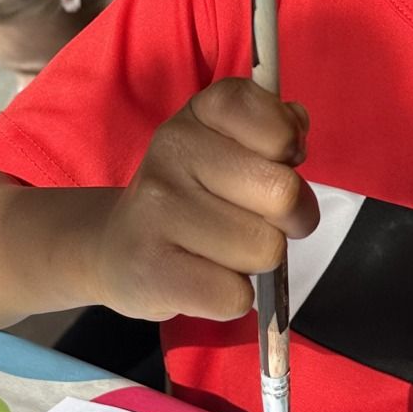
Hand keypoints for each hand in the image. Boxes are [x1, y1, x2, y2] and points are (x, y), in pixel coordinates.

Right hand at [94, 79, 318, 322]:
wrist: (115, 250)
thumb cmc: (190, 200)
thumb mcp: (226, 148)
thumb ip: (273, 132)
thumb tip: (297, 132)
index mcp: (198, 115)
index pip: (276, 124)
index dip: (289, 148)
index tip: (272, 162)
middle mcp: (172, 152)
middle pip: (283, 195)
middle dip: (288, 219)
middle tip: (257, 222)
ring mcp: (157, 211)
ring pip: (264, 250)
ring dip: (255, 262)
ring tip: (220, 251)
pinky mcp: (152, 270)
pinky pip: (235, 295)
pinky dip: (233, 297)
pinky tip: (204, 280)